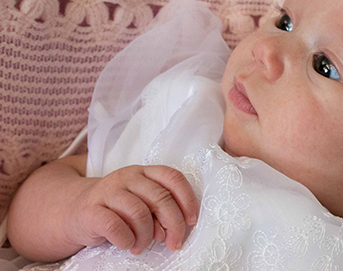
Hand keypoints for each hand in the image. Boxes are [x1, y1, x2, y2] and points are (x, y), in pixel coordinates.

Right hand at [68, 165, 198, 254]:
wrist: (75, 210)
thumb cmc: (117, 209)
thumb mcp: (141, 202)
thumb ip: (159, 210)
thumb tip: (172, 230)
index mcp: (144, 172)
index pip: (173, 177)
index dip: (187, 199)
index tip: (192, 220)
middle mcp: (128, 176)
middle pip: (161, 197)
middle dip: (174, 224)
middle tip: (174, 243)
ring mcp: (108, 191)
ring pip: (140, 213)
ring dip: (146, 236)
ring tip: (142, 246)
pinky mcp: (91, 210)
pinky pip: (115, 226)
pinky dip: (126, 240)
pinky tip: (127, 244)